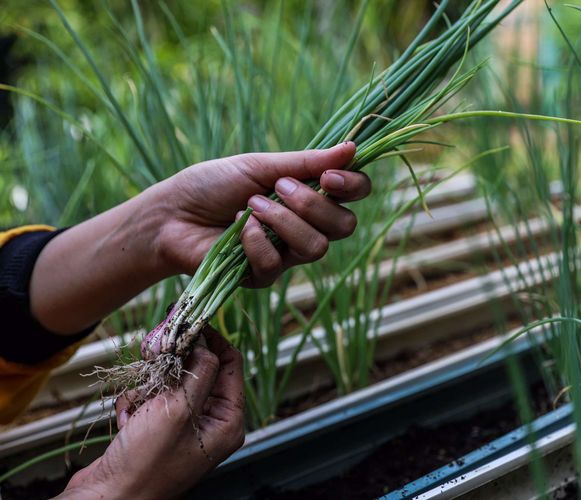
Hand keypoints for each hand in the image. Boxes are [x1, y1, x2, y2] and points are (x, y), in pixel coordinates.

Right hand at [59, 328, 243, 499]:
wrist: (108, 498)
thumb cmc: (147, 463)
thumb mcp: (179, 409)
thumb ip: (198, 372)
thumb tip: (206, 344)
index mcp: (227, 421)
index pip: (230, 364)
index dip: (212, 339)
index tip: (191, 321)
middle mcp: (211, 423)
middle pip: (200, 371)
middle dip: (174, 365)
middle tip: (156, 354)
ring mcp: (184, 428)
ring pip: (171, 383)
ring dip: (150, 387)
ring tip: (139, 405)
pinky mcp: (158, 431)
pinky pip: (151, 400)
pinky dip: (137, 404)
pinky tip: (127, 420)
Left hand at [150, 141, 369, 286]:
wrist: (171, 213)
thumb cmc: (213, 185)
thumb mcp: (260, 165)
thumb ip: (306, 162)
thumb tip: (353, 147)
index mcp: (309, 195)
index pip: (354, 195)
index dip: (353, 186)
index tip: (329, 176)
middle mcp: (305, 226)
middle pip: (343, 226)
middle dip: (314, 205)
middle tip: (280, 188)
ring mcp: (287, 254)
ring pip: (316, 247)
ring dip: (283, 221)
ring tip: (251, 206)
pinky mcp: (263, 276)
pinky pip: (278, 263)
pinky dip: (255, 240)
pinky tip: (236, 228)